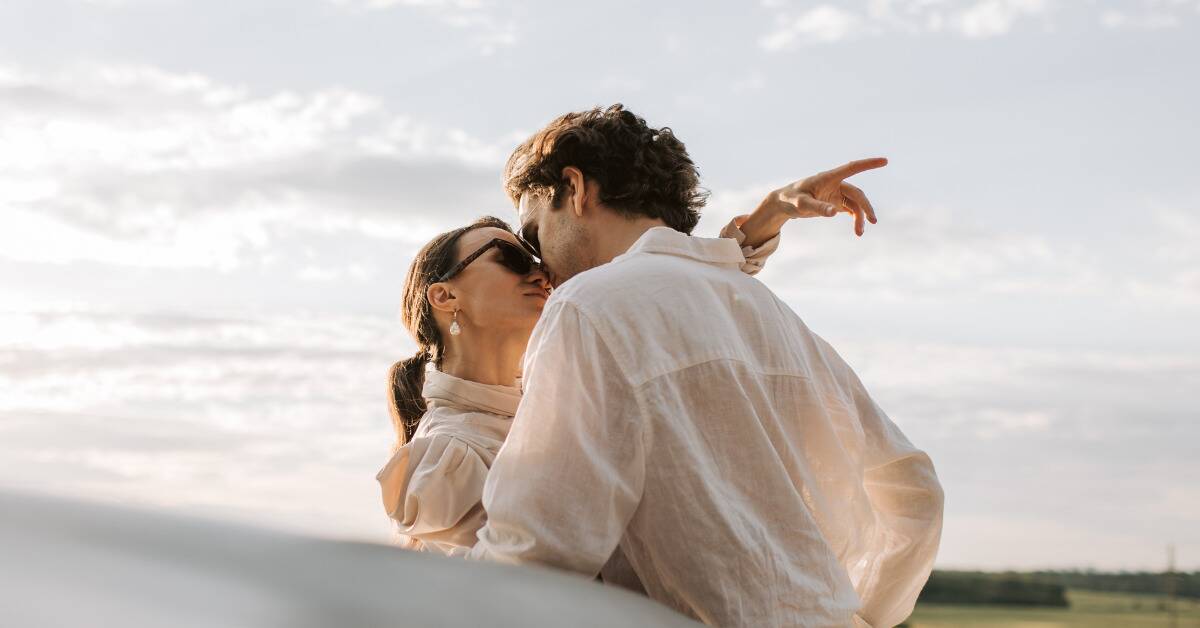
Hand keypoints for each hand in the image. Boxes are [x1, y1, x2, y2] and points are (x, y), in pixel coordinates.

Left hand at [772, 157, 887, 236]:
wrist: (782, 203)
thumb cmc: (789, 200)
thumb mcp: (800, 205)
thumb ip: (816, 207)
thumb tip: (834, 213)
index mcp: (828, 178)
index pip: (852, 167)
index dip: (868, 164)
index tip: (884, 161)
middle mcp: (835, 183)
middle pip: (857, 194)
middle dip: (865, 208)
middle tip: (872, 222)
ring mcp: (836, 193)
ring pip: (855, 204)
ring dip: (860, 217)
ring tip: (859, 233)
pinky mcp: (835, 202)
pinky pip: (850, 209)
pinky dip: (855, 218)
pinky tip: (857, 229)